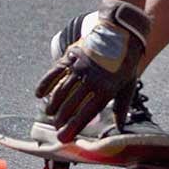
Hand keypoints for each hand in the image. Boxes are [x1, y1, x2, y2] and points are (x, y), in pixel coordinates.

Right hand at [34, 0, 150, 138]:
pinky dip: (45, 84)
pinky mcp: (72, 55)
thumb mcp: (129, 84)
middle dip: (61, 120)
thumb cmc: (127, 61)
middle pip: (71, 105)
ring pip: (61, 91)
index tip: (63, 138)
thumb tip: (120, 128)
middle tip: (55, 128)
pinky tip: (39, 95)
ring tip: (49, 115)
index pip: (86, 114)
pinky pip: (55, 72)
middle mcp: (91, 79)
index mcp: (106, 89)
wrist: (122, 30)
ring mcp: (79, 66)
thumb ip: (122, 106)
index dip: (73, 127)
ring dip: (53, 105)